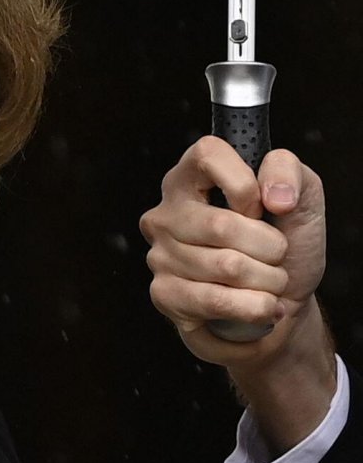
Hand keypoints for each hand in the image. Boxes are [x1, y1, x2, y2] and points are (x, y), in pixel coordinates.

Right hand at [140, 136, 324, 366]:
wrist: (280, 304)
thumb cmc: (286, 248)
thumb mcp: (302, 199)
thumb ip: (290, 173)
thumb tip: (275, 197)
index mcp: (192, 178)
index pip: (207, 154)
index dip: (245, 184)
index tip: (262, 208)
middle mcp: (167, 214)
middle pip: (221, 225)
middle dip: (270, 247)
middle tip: (277, 255)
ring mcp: (160, 256)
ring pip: (225, 267)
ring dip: (267, 280)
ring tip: (269, 282)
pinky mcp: (164, 295)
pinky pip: (216, 301)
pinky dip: (253, 307)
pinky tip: (259, 305)